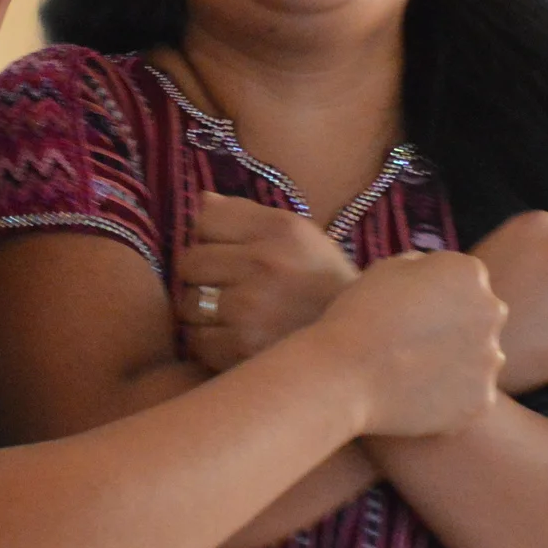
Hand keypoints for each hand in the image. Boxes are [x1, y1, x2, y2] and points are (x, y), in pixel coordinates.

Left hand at [175, 193, 358, 372]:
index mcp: (280, 229)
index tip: (228, 252)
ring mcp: (250, 308)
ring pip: (187, 303)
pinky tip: (234, 339)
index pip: (205, 221)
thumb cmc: (322, 284)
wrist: (361, 343)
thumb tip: (202, 199)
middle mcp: (263, 263)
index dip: (211, 238)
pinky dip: (209, 342)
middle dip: (202, 276)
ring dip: (202, 312)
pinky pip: (197, 340)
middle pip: (189, 262)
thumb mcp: (299, 236)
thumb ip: (248, 215)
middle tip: (226, 288)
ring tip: (231, 315)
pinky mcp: (241, 348)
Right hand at [314, 252, 506, 437]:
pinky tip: (416, 398)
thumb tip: (439, 280)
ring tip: (413, 373)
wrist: (342, 374)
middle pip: (480, 320)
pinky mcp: (482, 401)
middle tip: (413, 345)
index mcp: (470, 273)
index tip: (409, 312)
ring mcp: (491, 360)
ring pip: (478, 360)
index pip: (465, 283)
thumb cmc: (358, 315)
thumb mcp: (388, 267)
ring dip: (457, 365)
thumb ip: (425, 268)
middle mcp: (491, 312)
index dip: (435, 298)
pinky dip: (450, 401)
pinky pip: (470, 398)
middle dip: (456, 329)